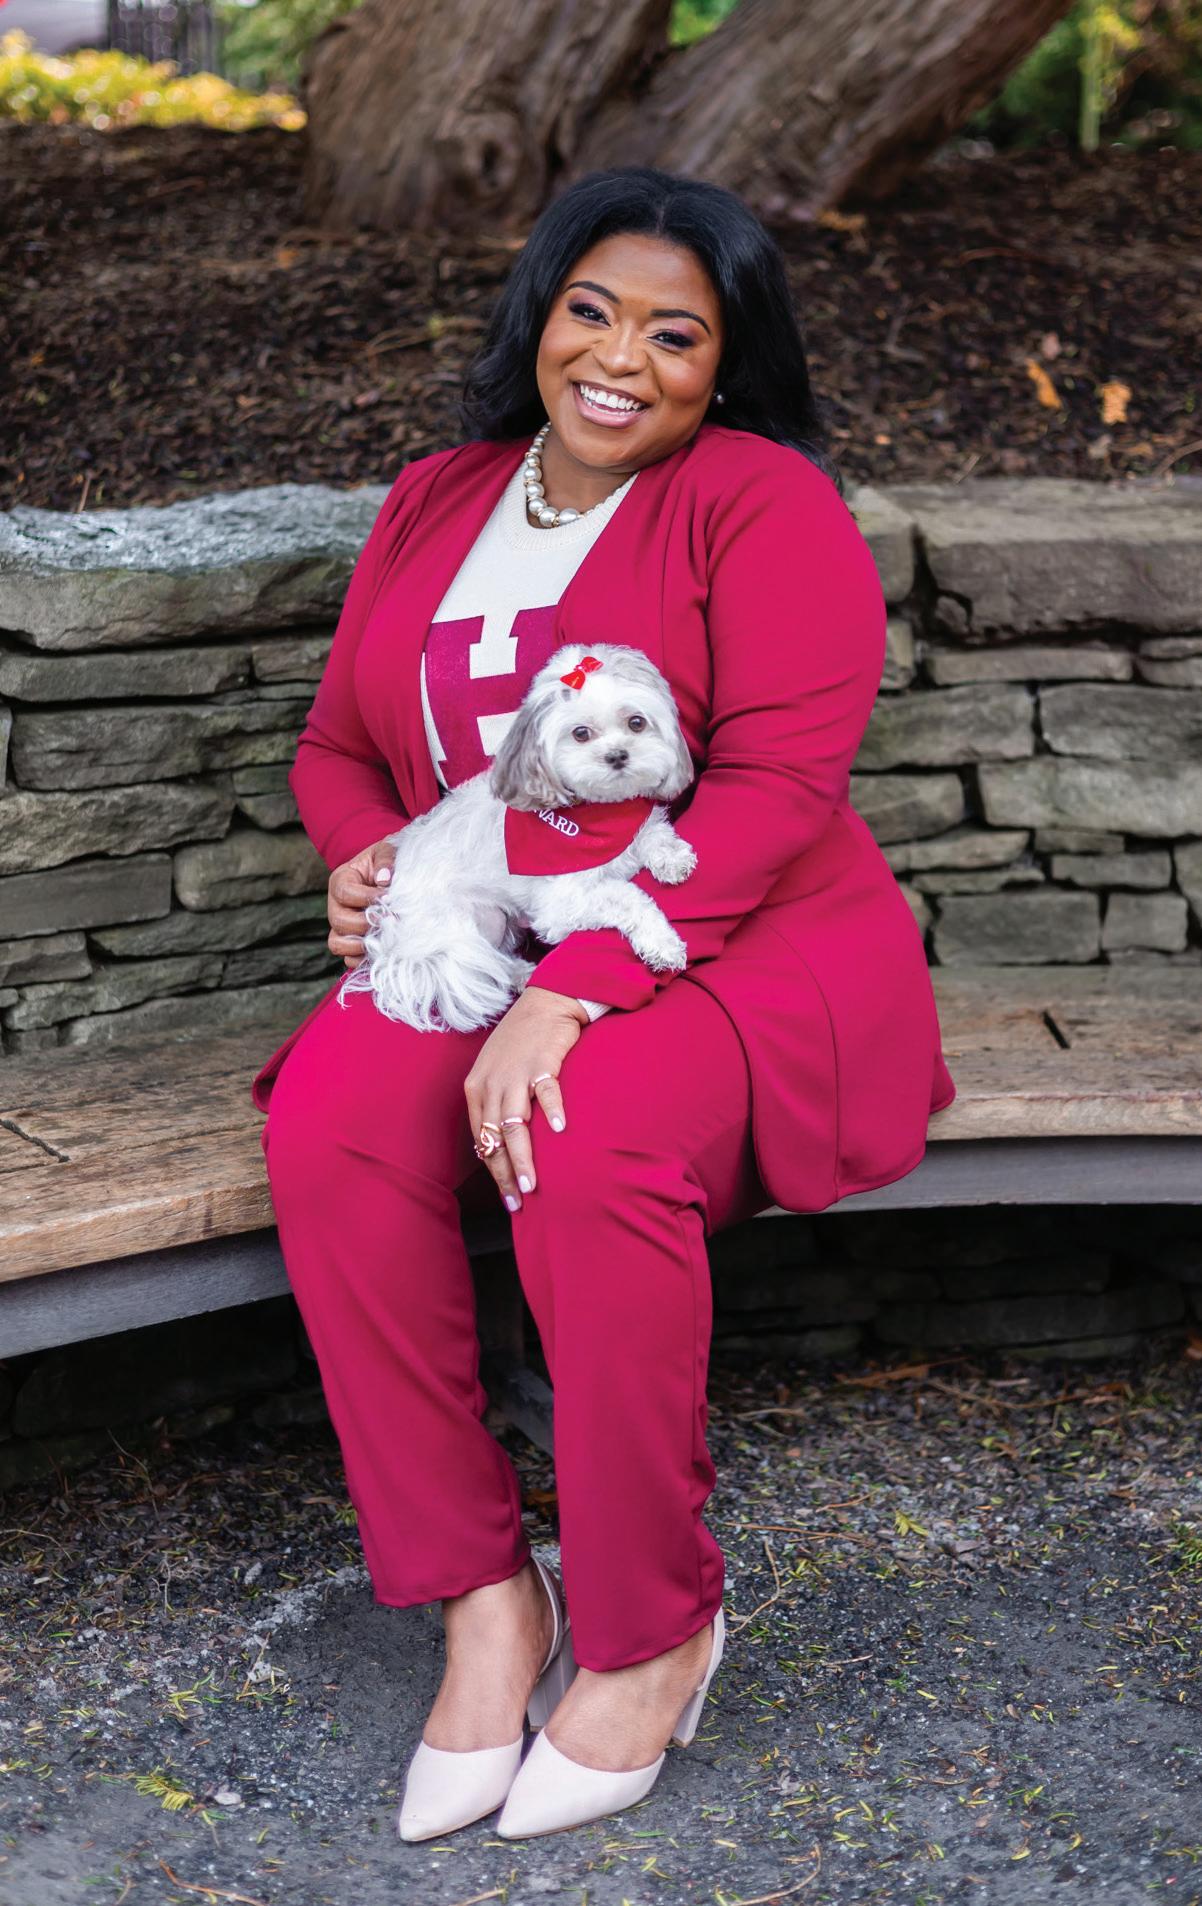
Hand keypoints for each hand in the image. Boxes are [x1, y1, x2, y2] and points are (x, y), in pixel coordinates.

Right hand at [328, 834, 398, 967]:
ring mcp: (341, 927)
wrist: (393, 877)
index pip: (345, 893)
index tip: (391, 900)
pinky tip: (381, 951)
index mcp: (341, 880)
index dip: (367, 899)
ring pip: (338, 944)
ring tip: (385, 939)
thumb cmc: (388, 862)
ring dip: (361, 945)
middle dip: (367, 924)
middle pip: (339, 921)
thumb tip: (384, 879)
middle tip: (391, 922)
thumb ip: (386, 860)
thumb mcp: (388, 851)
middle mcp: (336, 905)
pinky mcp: (350, 943)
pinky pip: (348, 959)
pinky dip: (362, 959)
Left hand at [464, 987, 589, 1212]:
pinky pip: (546, 1092)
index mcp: (476, 1088)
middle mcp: (491, 1083)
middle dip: (505, 1175)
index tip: (507, 1196)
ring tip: (531, 1185)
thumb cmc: (521, 1042)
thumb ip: (496, 1104)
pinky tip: (560, 1131)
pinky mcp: (542, 1062)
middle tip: (517, 1202)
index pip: (481, 1139)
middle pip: (495, 1138)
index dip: (493, 1170)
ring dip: (522, 1158)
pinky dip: (553, 1112)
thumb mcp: (497, 1072)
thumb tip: (501, 1144)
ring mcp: (516, 1073)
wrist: (544, 1003)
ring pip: (515, 1124)